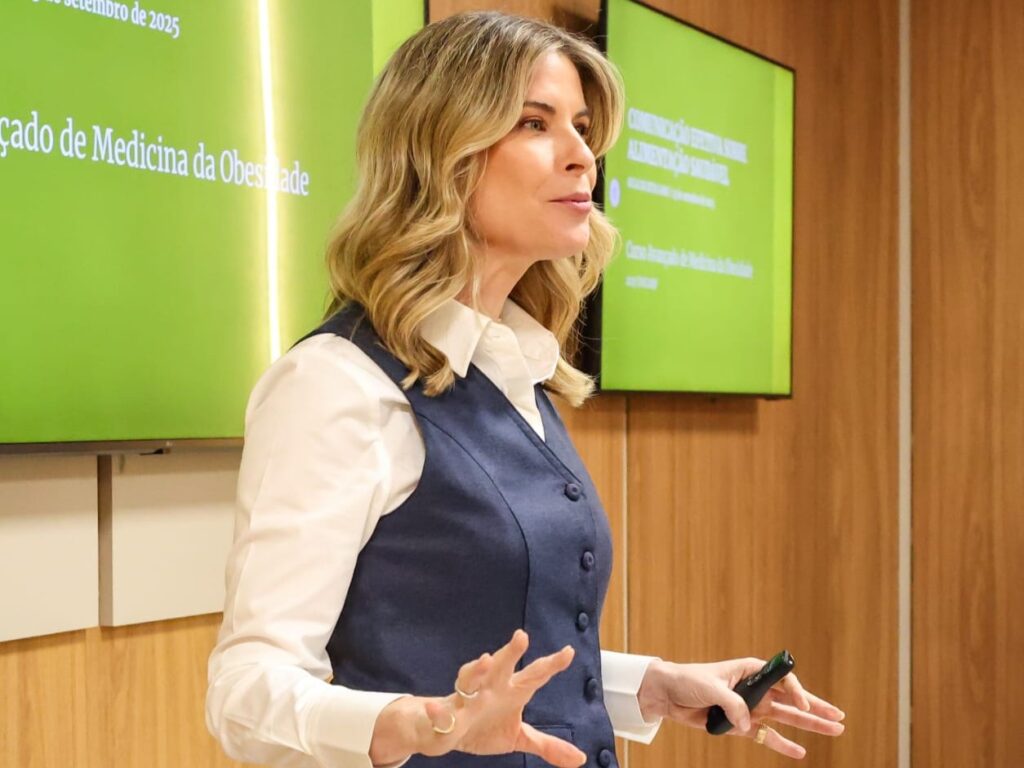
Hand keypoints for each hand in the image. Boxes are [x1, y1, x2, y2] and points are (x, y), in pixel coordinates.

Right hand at [369, 630, 585, 767]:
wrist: (446, 731)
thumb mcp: (518, 737)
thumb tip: (580, 758)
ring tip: (485, 660)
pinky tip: (433, 708)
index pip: (534, 675)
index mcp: (511, 692)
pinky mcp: (446, 716)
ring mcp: (466, 700)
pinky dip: (436, 711)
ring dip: (476, 670)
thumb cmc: (484, 725)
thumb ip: (547, 745)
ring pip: (470, 680)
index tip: (569, 652)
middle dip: (510, 653)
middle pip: (502, 667)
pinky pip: (440, 713)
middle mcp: (490, 689)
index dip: (551, 664)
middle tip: (522, 637)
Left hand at [636, 657, 845, 759]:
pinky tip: (801, 752)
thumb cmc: (687, 680)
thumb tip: (748, 725)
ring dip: (808, 726)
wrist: (667, 694)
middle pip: (791, 699)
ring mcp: (750, 707)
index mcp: (749, 670)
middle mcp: (754, 688)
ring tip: (835, 731)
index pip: (782, 680)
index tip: (804, 705)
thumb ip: (732, 704)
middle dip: (816, 708)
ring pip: (785, 719)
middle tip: (840, 717)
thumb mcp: (710, 686)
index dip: (796, 692)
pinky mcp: (741, 725)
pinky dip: (783, 745)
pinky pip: (767, 737)